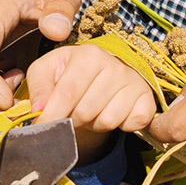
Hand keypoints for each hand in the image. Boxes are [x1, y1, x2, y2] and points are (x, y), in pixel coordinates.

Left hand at [27, 44, 156, 161]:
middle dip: (73, 120)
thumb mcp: (47, 71)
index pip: (67, 93)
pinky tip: (113, 113)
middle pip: (86, 111)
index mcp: (88, 55)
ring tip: (91, 111)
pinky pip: (132, 124)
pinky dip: (122, 126)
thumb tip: (39, 110)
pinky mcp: (147, 98)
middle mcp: (114, 65)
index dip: (52, 115)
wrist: (101, 74)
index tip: (41, 129)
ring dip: (94, 124)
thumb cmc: (69, 73)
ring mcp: (133, 81)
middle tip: (71, 113)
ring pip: (107, 121)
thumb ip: (38, 87)